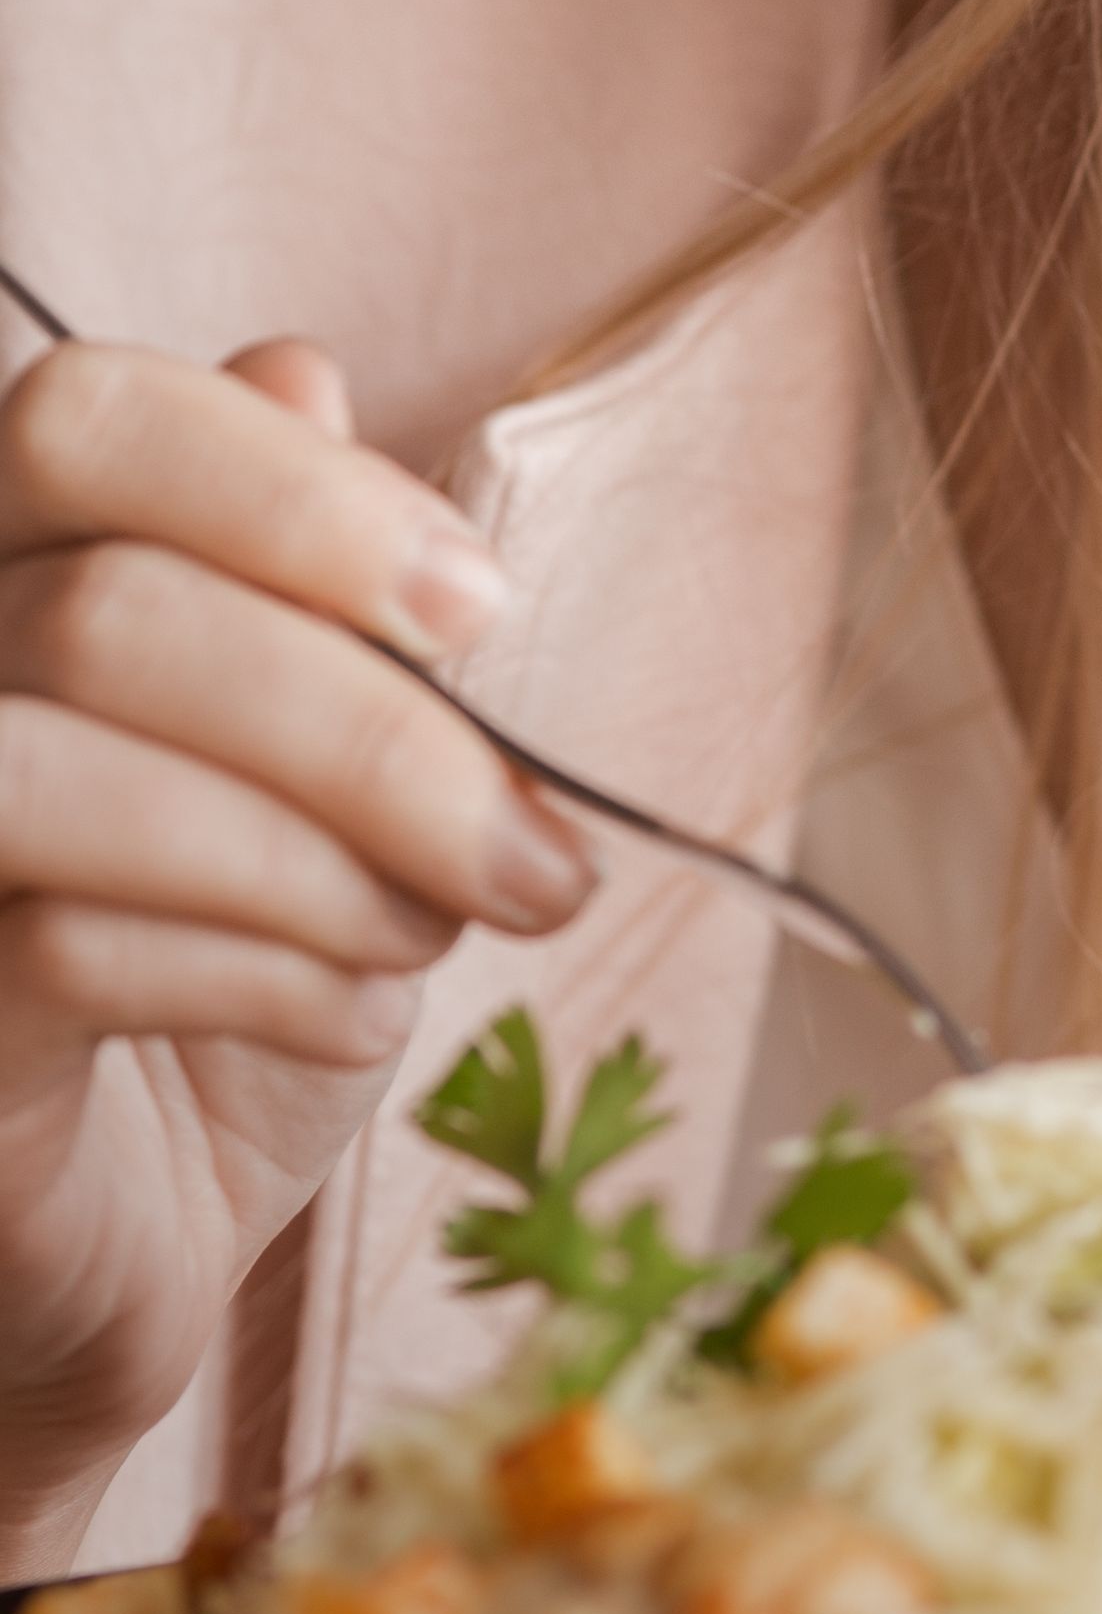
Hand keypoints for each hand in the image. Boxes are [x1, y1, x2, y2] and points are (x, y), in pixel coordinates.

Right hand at [0, 335, 596, 1561]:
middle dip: (379, 734)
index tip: (479, 614)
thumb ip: (300, 569)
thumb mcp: (307, 751)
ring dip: (331, 861)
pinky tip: (360, 1013)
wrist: (117, 1241)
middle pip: (121, 605)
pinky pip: (71, 942)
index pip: (93, 413)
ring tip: (440, 935)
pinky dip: (273, 973)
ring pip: (85, 761)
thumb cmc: (220, 960)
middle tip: (536, 856)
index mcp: (9, 556)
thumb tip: (303, 372)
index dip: (297, 493)